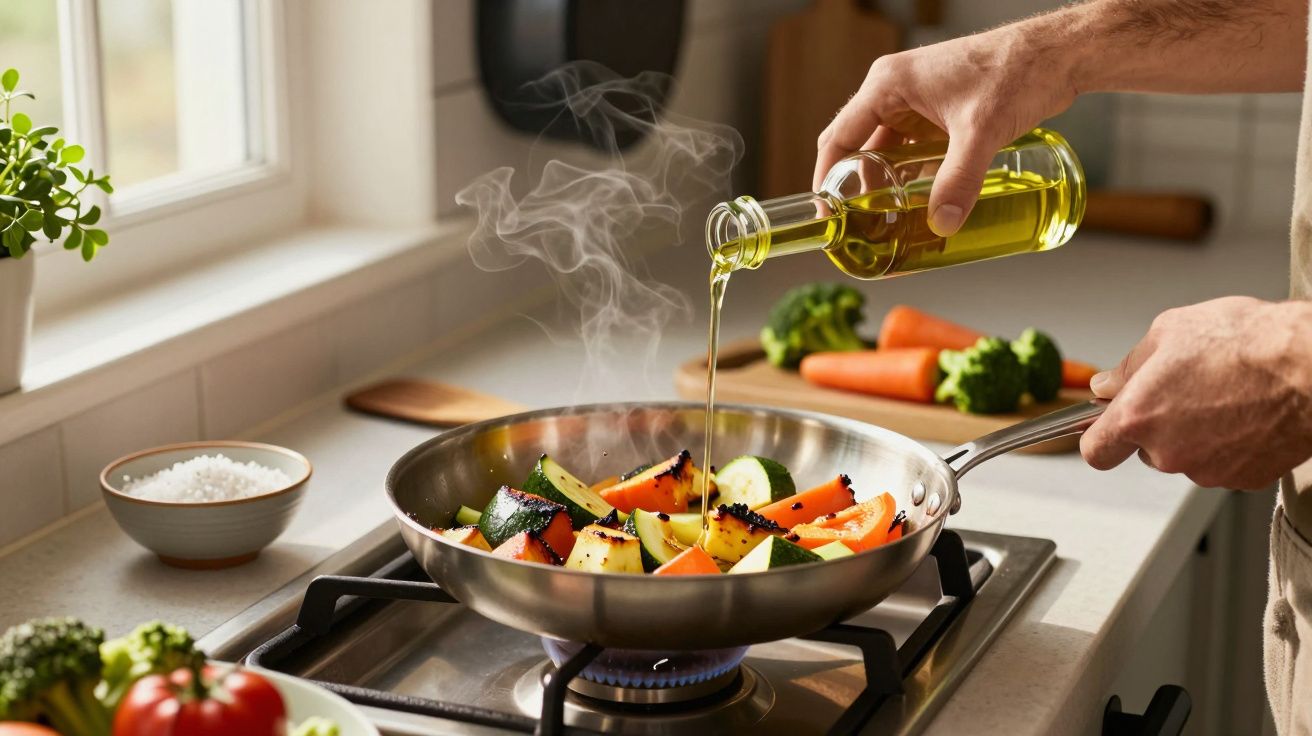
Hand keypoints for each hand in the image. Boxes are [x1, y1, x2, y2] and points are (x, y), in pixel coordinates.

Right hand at [813, 18, 1078, 236]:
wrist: (1057, 55)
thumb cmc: (1016, 71)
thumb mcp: (981, 131)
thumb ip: (960, 180)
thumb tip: (943, 224)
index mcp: (887, 84)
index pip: (839, 137)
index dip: (827, 178)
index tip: (826, 213)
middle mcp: (895, 90)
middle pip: (859, 146)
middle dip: (857, 187)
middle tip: (859, 225)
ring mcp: (917, 100)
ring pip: (887, 150)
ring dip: (886, 183)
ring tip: (887, 220)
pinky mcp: (939, 111)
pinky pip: (913, 148)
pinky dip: (912, 174)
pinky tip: (919, 201)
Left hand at [1080, 297, 1311, 489]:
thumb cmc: (1249, 343)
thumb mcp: (1170, 331)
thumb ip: (1129, 367)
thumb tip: (1108, 384)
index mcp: (1138, 417)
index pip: (1096, 451)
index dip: (1100, 438)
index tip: (1105, 428)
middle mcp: (1168, 452)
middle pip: (1146, 450)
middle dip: (1158, 425)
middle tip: (1186, 390)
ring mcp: (1207, 470)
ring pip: (1187, 456)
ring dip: (1196, 434)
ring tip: (1225, 395)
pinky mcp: (1244, 479)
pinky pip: (1224, 463)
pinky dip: (1230, 444)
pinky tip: (1247, 412)